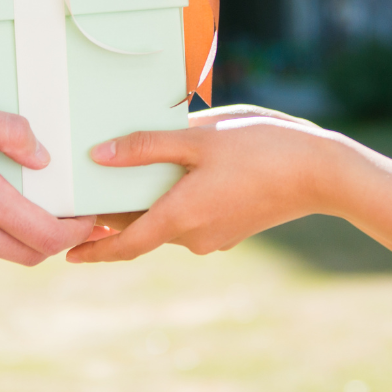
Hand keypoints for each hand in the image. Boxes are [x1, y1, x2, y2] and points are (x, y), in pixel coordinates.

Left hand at [86, 105, 324, 235]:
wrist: (324, 172)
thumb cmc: (262, 148)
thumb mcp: (200, 137)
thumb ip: (147, 146)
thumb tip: (100, 156)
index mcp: (181, 217)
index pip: (125, 245)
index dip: (94, 251)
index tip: (67, 255)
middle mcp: (195, 236)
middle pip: (143, 228)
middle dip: (115, 217)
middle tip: (86, 196)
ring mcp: (216, 235)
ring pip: (168, 220)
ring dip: (147, 204)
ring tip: (128, 172)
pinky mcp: (233, 227)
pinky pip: (191, 217)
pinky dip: (174, 201)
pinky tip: (175, 172)